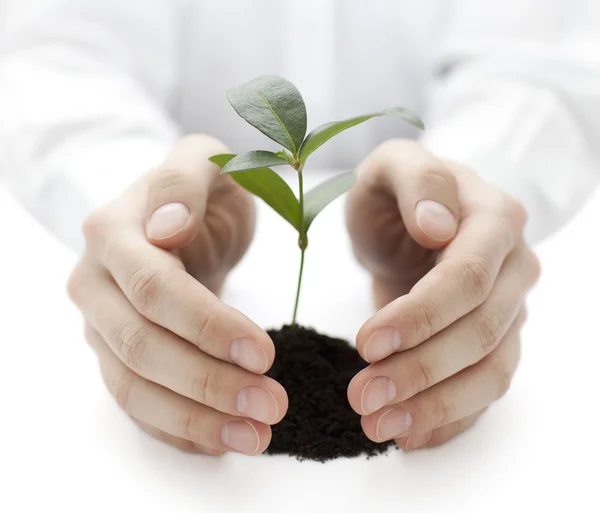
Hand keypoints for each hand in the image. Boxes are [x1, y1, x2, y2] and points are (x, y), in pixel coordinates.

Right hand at [68, 135, 287, 455]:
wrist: (180, 218)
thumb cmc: (201, 190)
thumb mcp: (203, 162)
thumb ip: (183, 182)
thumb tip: (165, 228)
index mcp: (113, 234)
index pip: (154, 291)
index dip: (206, 326)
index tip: (263, 352)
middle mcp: (95, 285)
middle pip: (142, 348)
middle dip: (208, 382)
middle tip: (271, 404)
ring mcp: (101, 326)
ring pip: (135, 387)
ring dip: (194, 419)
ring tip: (255, 436)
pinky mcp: (115, 357)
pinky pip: (137, 404)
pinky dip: (176, 429)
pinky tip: (221, 442)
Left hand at [346, 140, 539, 449]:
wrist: (409, 225)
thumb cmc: (397, 194)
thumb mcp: (392, 167)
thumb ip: (416, 181)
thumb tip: (438, 227)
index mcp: (494, 220)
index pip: (467, 279)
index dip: (420, 316)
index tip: (366, 343)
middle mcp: (513, 268)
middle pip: (479, 333)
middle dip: (420, 369)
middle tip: (361, 396)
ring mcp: (509, 309)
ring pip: (490, 371)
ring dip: (436, 405)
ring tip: (379, 425)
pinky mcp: (494, 342)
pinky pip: (485, 389)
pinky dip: (452, 417)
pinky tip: (410, 434)